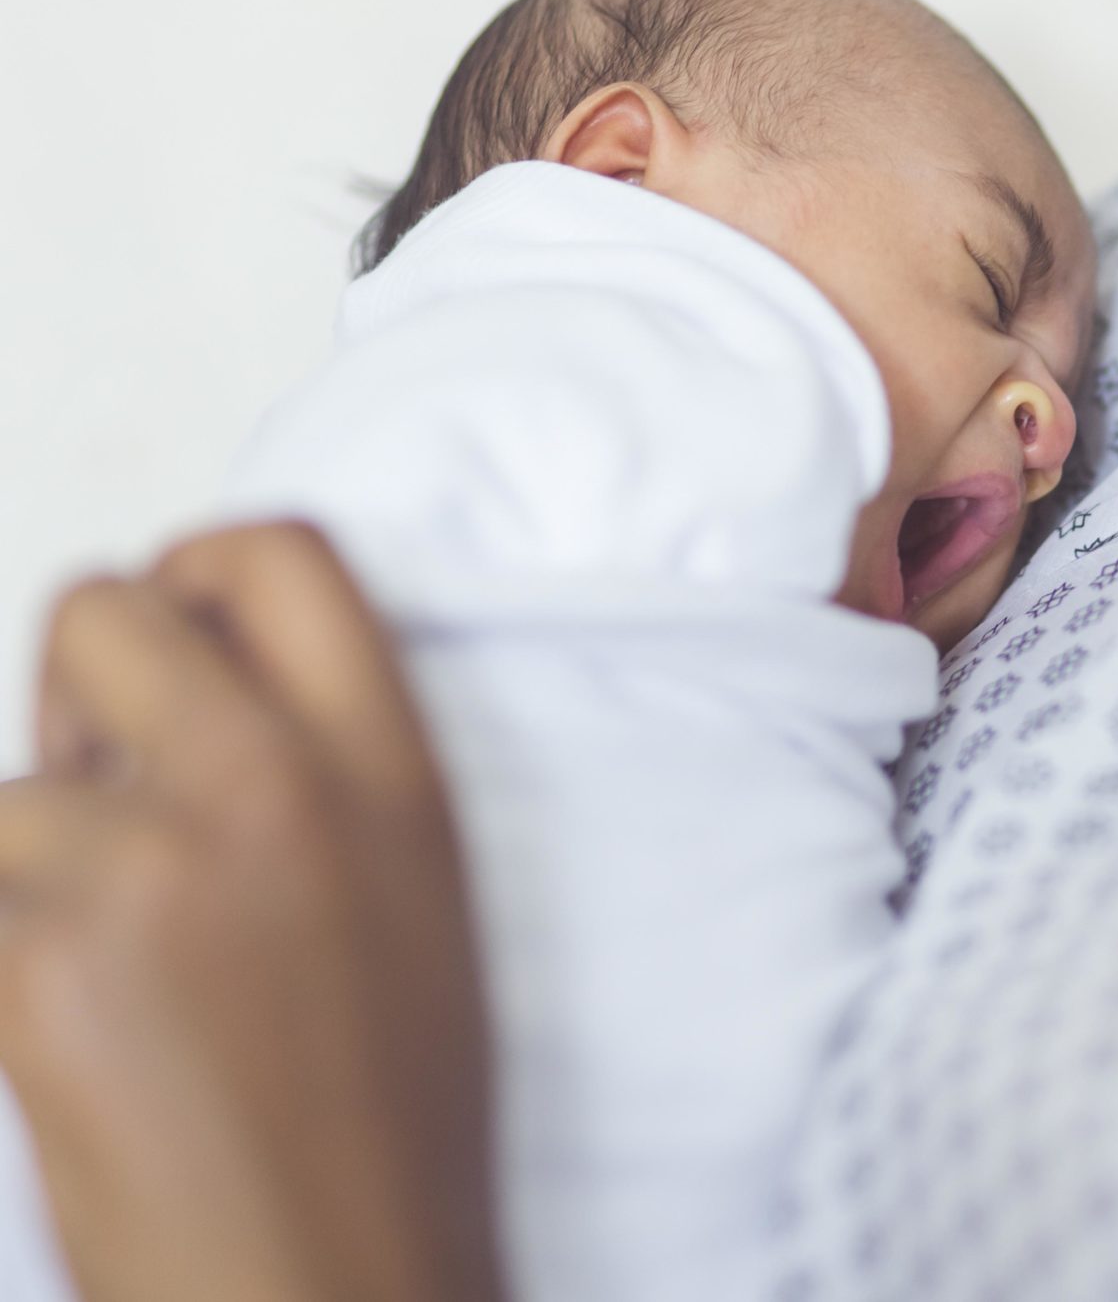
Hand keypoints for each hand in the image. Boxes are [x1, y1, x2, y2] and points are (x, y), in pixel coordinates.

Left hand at [0, 523, 504, 1301]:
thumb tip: (168, 705)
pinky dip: (1, 968)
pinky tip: (65, 1045)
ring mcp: (159, 874)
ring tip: (106, 980)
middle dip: (73, 699)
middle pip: (103, 614)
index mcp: (396, 776)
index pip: (279, 553)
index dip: (190, 570)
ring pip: (3, 797)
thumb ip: (320, 777)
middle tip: (100, 799)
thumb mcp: (413, 906)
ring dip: (25, 877)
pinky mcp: (45, 969)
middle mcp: (285, 792)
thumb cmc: (382, 1133)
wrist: (342, 1290)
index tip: (168, 642)